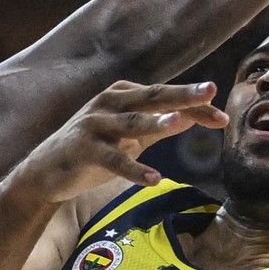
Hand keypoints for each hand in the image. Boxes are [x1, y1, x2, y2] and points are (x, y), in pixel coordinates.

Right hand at [11, 81, 227, 199]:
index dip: (194, 105)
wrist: (46, 172)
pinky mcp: (82, 150)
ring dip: (156, 122)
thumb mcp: (129, 135)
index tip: (222, 118)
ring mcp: (93, 125)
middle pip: (152, 97)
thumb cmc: (94, 150)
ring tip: (180, 123)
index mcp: (122, 94)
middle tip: (210, 89)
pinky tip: (154, 180)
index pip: (164, 97)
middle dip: (182, 94)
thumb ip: (159, 125)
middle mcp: (108, 103)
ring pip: (131, 123)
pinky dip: (133, 170)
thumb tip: (196, 115)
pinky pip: (112, 160)